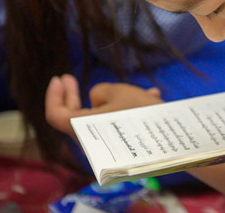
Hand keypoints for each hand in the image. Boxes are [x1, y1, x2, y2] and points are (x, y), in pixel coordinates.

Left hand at [45, 74, 162, 137]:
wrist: (170, 137)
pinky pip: (114, 125)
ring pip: (98, 119)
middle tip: (68, 78)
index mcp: (82, 128)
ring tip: (135, 87)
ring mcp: (104, 146)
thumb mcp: (116, 91)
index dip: (53, 96)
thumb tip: (96, 100)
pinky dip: (124, 111)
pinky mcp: (119, 146)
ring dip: (109, 100)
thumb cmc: (139, 111)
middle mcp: (90, 141)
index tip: (59, 78)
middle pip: (72, 117)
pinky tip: (149, 97)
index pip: (55, 114)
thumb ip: (99, 92)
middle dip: (71, 95)